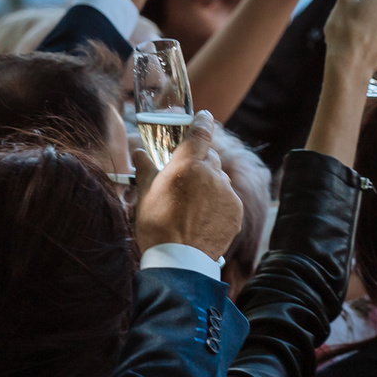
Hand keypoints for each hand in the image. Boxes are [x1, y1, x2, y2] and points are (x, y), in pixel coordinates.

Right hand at [135, 117, 243, 259]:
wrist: (179, 260)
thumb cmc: (157, 226)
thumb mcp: (145, 195)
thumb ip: (146, 169)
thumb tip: (140, 152)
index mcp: (187, 165)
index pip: (201, 133)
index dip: (202, 122)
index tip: (204, 116)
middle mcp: (211, 174)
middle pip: (210, 158)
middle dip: (199, 163)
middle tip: (185, 178)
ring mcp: (226, 192)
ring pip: (220, 179)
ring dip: (209, 184)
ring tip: (191, 204)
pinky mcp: (236, 210)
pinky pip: (228, 198)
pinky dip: (218, 202)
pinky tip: (203, 216)